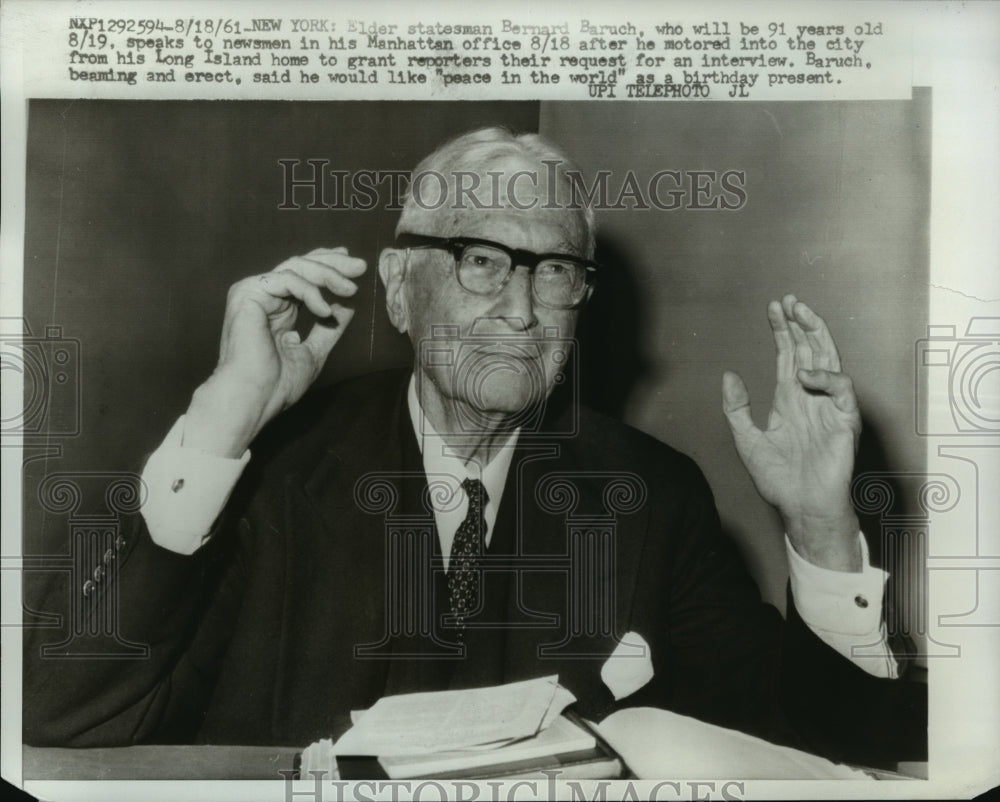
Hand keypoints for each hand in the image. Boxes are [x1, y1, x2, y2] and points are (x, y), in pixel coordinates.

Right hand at [183, 248, 365, 456]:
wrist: (253, 397)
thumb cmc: (277, 384)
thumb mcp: (314, 351)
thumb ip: (329, 328)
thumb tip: (348, 305)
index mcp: (276, 308)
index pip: (302, 276)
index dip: (327, 266)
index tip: (354, 268)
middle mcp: (263, 296)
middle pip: (301, 264)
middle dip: (334, 264)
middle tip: (361, 267)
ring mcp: (253, 292)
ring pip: (296, 267)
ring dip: (328, 275)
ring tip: (351, 289)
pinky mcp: (248, 293)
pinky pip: (288, 280)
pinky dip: (311, 292)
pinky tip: (325, 311)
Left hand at [722, 295, 861, 571]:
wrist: (800, 507)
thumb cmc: (778, 479)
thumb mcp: (747, 440)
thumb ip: (736, 408)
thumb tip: (728, 375)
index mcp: (789, 400)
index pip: (787, 356)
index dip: (781, 332)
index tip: (773, 309)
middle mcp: (810, 398)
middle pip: (808, 350)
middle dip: (799, 324)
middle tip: (787, 301)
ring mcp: (828, 407)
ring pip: (827, 360)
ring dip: (816, 335)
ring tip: (801, 313)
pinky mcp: (844, 420)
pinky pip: (841, 389)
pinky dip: (826, 376)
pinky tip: (805, 372)